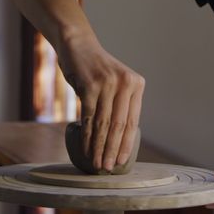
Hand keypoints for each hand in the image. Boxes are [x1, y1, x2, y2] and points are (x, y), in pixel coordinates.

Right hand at [58, 40, 144, 171]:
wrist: (77, 44)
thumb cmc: (95, 69)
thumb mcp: (115, 82)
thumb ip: (120, 104)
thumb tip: (119, 138)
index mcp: (136, 84)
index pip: (133, 121)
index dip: (126, 144)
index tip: (122, 161)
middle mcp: (125, 83)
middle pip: (120, 125)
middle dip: (113, 150)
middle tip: (108, 168)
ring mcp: (108, 84)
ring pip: (104, 124)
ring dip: (100, 148)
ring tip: (97, 164)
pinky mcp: (90, 86)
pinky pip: (89, 118)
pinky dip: (87, 137)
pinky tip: (85, 149)